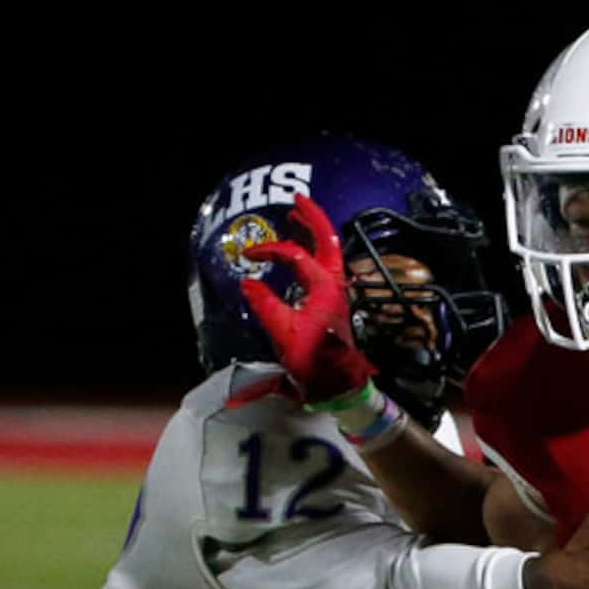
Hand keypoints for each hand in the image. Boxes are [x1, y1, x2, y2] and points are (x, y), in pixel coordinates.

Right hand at [239, 195, 377, 404]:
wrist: (340, 388)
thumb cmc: (316, 362)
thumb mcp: (283, 333)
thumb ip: (264, 304)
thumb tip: (248, 282)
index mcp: (324, 287)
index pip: (294, 254)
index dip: (268, 249)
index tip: (248, 255)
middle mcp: (335, 285)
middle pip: (327, 240)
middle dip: (312, 217)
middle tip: (297, 200)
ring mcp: (337, 295)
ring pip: (329, 253)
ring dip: (315, 233)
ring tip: (299, 219)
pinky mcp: (334, 306)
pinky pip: (326, 269)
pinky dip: (315, 254)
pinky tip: (302, 257)